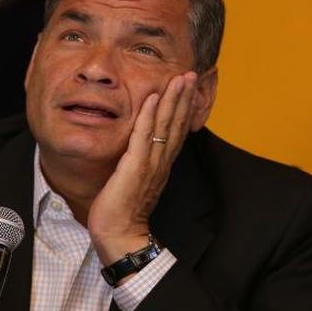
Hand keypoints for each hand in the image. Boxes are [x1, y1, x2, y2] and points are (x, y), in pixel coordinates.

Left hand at [88, 71, 198, 267]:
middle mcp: (160, 162)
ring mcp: (150, 164)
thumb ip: (138, 165)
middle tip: (191, 73)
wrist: (120, 237)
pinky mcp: (135, 167)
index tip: (187, 87)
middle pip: (176, 123)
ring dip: (173, 100)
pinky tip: (152, 98)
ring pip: (165, 126)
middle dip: (183, 97)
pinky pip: (144, 137)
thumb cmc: (122, 214)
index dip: (182, 108)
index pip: (176, 131)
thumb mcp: (133, 183)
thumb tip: (136, 152)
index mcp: (161, 166)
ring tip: (180, 78)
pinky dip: (149, 116)